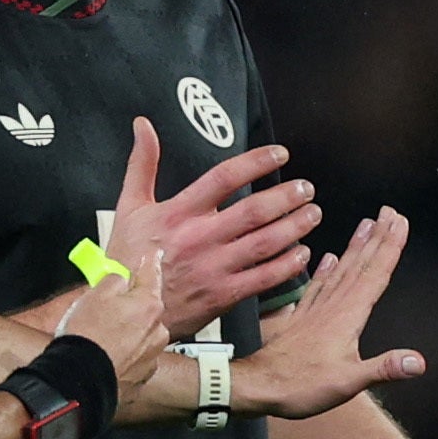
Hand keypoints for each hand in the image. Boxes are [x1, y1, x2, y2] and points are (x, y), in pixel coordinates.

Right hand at [60, 250, 168, 400]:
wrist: (80, 379)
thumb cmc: (87, 334)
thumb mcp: (96, 294)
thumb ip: (115, 280)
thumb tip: (122, 278)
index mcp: (149, 305)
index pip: (151, 276)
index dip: (150, 263)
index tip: (154, 255)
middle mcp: (157, 330)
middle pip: (147, 309)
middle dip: (132, 307)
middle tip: (109, 308)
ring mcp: (152, 355)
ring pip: (143, 335)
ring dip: (129, 333)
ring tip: (104, 338)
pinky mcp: (142, 377)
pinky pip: (136, 358)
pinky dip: (126, 355)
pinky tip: (109, 356)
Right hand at [106, 117, 318, 339]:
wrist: (124, 312)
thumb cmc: (127, 258)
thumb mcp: (129, 207)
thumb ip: (142, 164)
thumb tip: (144, 126)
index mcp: (179, 213)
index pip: (224, 178)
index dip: (256, 162)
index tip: (280, 155)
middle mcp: (199, 238)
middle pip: (254, 211)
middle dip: (286, 197)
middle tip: (306, 189)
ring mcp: (213, 268)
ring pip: (264, 243)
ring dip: (294, 227)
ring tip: (312, 214)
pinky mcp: (222, 296)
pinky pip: (263, 278)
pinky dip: (287, 265)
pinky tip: (302, 254)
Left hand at [230, 209, 422, 417]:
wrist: (258, 387)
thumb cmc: (301, 386)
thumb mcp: (349, 382)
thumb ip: (384, 368)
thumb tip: (419, 362)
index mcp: (348, 316)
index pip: (375, 274)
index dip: (390, 247)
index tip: (400, 222)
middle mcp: (333, 306)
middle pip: (361, 264)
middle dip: (378, 237)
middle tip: (389, 212)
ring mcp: (316, 310)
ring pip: (341, 270)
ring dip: (356, 246)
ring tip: (366, 224)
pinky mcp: (302, 317)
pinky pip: (318, 285)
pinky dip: (325, 269)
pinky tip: (327, 257)